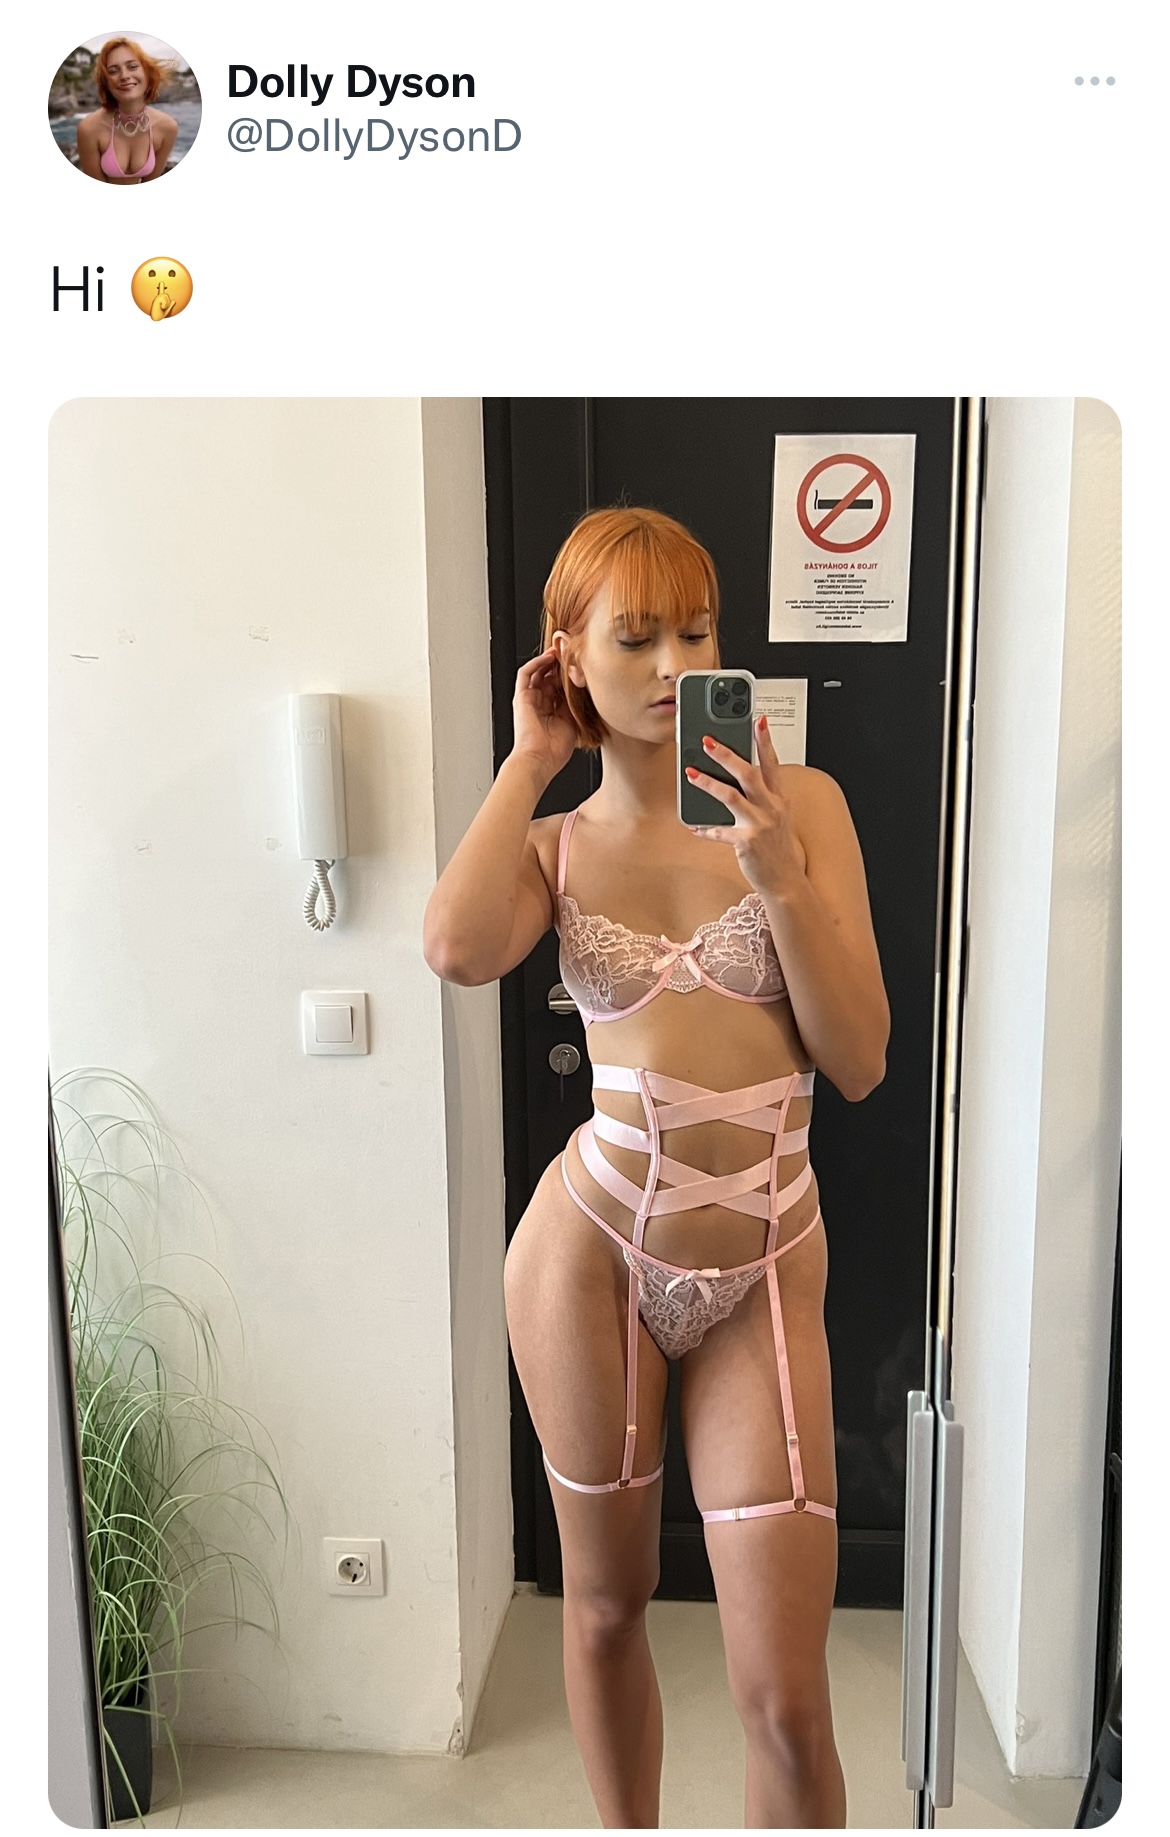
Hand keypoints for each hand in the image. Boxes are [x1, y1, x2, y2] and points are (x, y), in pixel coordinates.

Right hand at [511, 646, 577, 779]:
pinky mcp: (521, 697)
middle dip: (561, 665)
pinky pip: (525, 674)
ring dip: (549, 660)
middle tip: (573, 654)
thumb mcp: (573, 724)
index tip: (582, 666)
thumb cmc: (554, 751)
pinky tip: (548, 657)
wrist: (538, 760)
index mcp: (552, 712)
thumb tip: (586, 690)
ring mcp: (529, 700)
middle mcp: (539, 704)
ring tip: (561, 651)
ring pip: (538, 672)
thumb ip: (577, 707)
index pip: (561, 687)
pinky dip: (536, 663)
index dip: (570, 675)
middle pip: (549, 677)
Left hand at [684, 717, 806, 893]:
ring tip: (691, 773)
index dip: (765, 741)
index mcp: (778, 799)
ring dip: (708, 783)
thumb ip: (762, 796)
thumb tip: (737, 776)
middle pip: (748, 773)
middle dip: (727, 755)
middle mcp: (770, 808)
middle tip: (707, 741)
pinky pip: (720, 832)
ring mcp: (759, 825)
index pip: (772, 763)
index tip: (757, 720)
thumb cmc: (777, 847)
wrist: (785, 880)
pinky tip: (694, 826)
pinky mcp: (746, 843)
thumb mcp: (776, 816)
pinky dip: (705, 828)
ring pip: (730, 797)